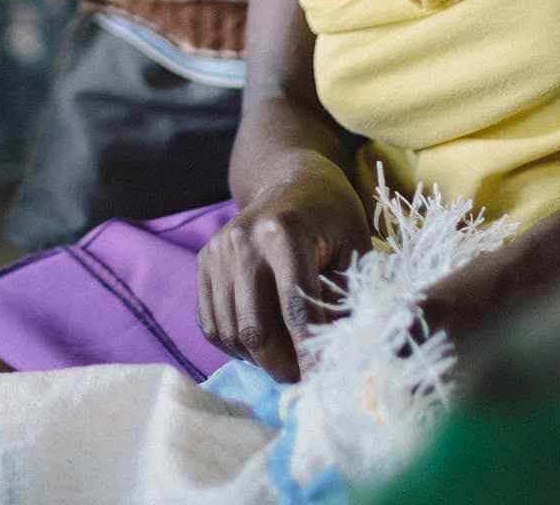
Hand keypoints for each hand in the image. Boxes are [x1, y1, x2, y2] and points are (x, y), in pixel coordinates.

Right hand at [194, 162, 371, 381]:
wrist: (290, 178)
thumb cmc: (332, 214)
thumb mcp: (355, 245)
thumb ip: (348, 296)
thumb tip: (339, 356)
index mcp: (284, 232)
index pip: (295, 309)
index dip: (309, 353)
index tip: (321, 382)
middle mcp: (243, 240)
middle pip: (255, 327)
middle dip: (280, 365)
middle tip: (301, 380)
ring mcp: (218, 251)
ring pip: (230, 331)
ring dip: (257, 359)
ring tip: (284, 362)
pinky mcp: (204, 261)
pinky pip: (211, 323)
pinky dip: (233, 345)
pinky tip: (259, 343)